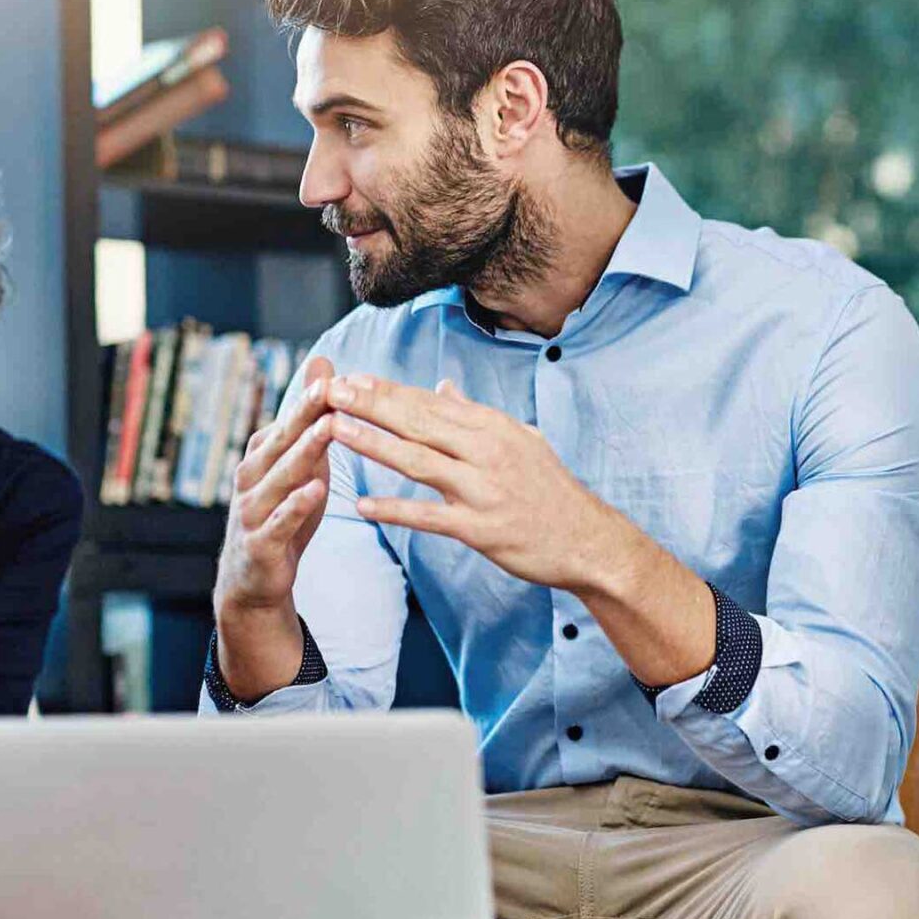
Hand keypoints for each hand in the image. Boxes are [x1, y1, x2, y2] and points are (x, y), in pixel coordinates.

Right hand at [213, 356, 338, 618]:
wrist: (252, 579)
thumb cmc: (281, 514)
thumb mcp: (298, 464)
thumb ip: (309, 419)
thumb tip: (322, 363)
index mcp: (260, 457)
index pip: (287, 423)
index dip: (309, 401)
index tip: (333, 376)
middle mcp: (249, 478)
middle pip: (280, 442)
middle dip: (304, 415)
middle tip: (327, 389)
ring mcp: (251, 511)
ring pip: (280, 478)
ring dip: (303, 453)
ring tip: (327, 430)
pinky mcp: (260, 544)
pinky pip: (279, 522)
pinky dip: (296, 506)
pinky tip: (314, 491)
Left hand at [323, 375, 647, 596]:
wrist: (589, 541)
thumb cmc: (549, 490)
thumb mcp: (520, 439)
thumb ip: (476, 414)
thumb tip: (444, 386)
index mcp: (491, 428)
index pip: (428, 403)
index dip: (386, 390)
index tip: (349, 378)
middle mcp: (486, 452)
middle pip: (417, 423)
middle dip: (369, 405)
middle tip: (329, 391)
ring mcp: (483, 490)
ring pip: (418, 462)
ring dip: (373, 444)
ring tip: (334, 430)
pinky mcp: (481, 529)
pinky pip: (429, 517)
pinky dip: (395, 510)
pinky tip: (362, 505)